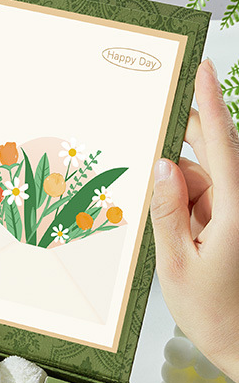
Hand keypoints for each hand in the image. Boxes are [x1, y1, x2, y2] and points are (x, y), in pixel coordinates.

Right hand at [151, 58, 238, 380]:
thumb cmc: (215, 314)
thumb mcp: (177, 263)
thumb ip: (167, 210)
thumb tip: (162, 165)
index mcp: (234, 210)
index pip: (220, 143)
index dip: (209, 103)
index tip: (202, 68)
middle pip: (213, 153)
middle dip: (183, 139)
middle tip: (151, 125)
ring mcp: (235, 215)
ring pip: (204, 178)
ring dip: (179, 186)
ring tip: (158, 213)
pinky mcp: (230, 226)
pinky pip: (203, 199)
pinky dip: (183, 203)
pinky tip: (166, 223)